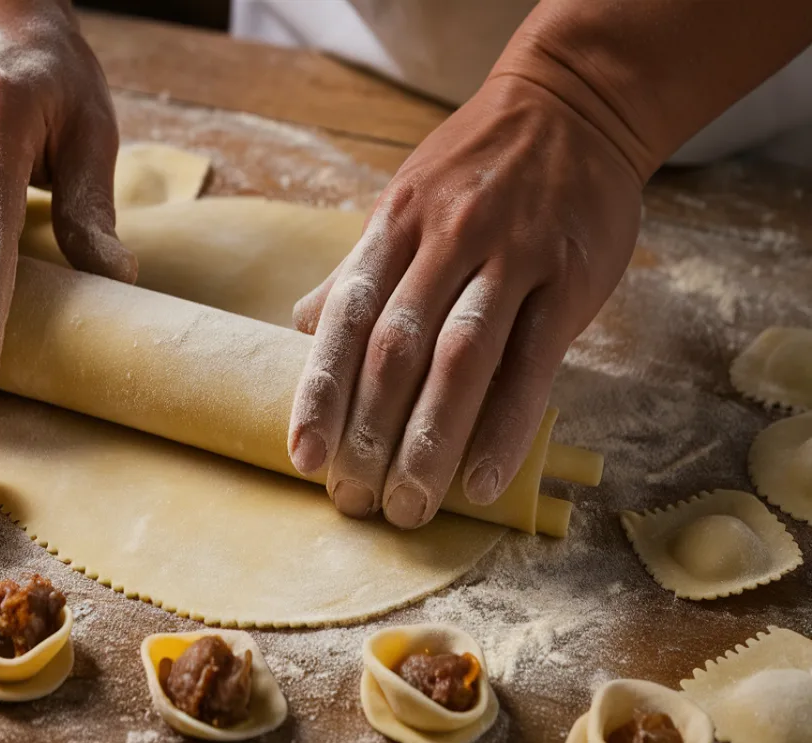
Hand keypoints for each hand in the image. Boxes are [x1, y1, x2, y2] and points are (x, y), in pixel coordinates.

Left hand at [287, 75, 641, 527]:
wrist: (574, 105)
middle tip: (355, 501)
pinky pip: (531, 364)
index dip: (320, 393)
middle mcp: (443, 242)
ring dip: (428, 441)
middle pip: (395, 352)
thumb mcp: (405, 201)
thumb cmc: (476, 168)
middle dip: (369, 434)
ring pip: (459, 361)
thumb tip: (301, 328)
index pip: (345, 321)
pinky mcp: (566, 281)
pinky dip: (504, 426)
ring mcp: (508, 259)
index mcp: (394, 227)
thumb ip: (358, 270)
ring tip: (408, 505)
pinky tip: (481, 479)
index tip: (304, 458)